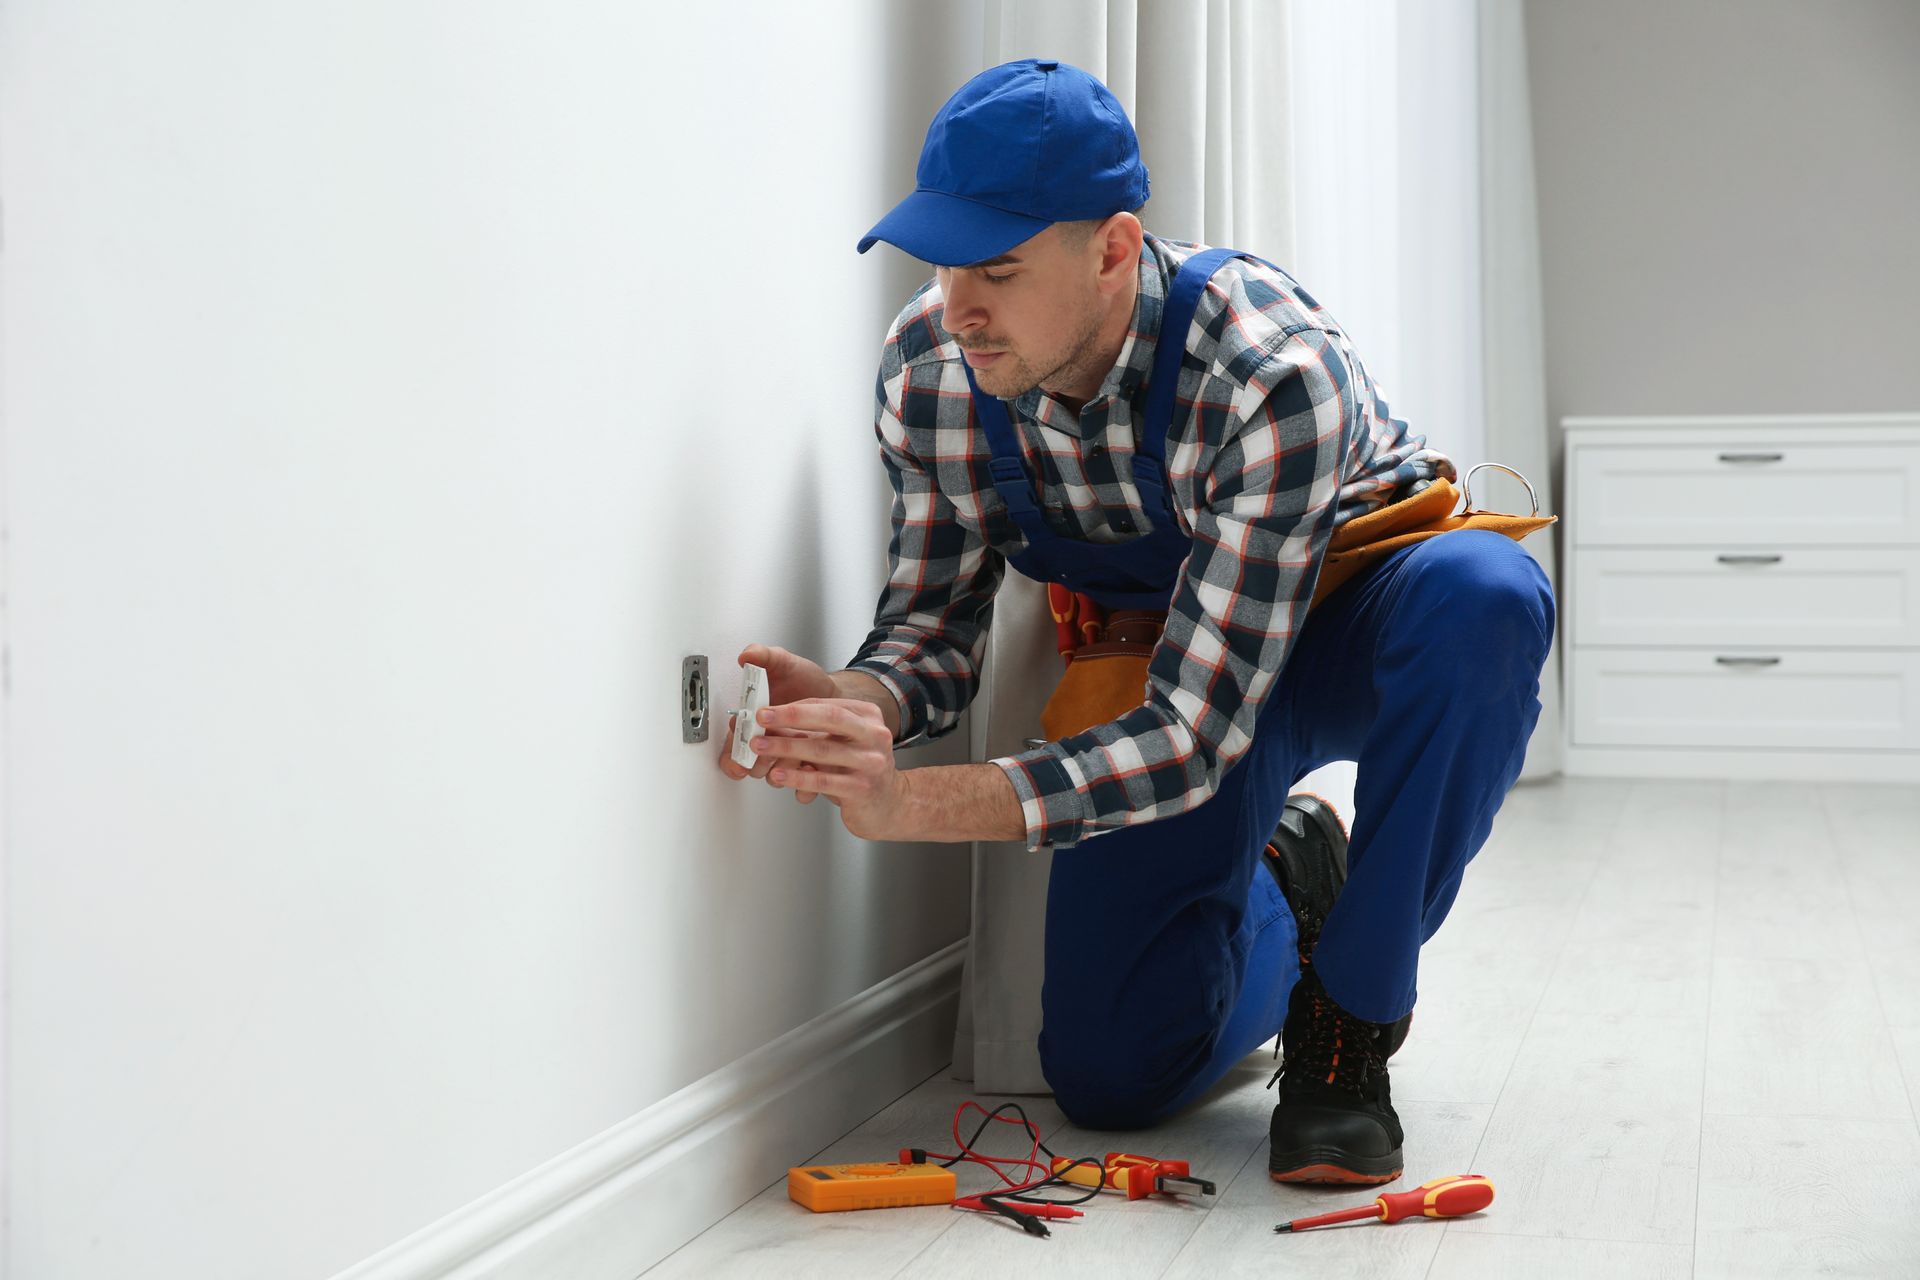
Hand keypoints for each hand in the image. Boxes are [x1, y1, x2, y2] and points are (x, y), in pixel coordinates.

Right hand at [717, 645, 838, 796]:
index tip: (742, 754)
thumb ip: (764, 657)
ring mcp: (786, 755)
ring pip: (773, 777)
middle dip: (759, 762)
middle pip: (750, 765)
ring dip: (782, 771)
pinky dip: (804, 784)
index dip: (733, 755)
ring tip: (798, 755)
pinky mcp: (806, 766)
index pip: (733, 745)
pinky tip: (812, 769)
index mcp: (753, 721)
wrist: (835, 694)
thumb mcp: (784, 663)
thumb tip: (746, 656)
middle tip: (774, 749)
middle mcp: (766, 741)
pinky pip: (800, 786)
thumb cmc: (805, 680)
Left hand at [749, 699, 906, 839]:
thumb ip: (820, 730)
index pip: (828, 705)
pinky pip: (823, 780)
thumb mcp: (846, 742)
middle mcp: (875, 735)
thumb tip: (776, 721)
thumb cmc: (861, 770)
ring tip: (761, 747)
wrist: (888, 805)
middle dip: (791, 717)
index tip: (768, 709)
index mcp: (869, 717)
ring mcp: (871, 762)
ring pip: (822, 750)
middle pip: (830, 719)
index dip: (795, 707)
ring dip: (786, 748)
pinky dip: (797, 777)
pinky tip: (779, 774)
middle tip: (762, 718)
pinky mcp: (862, 789)